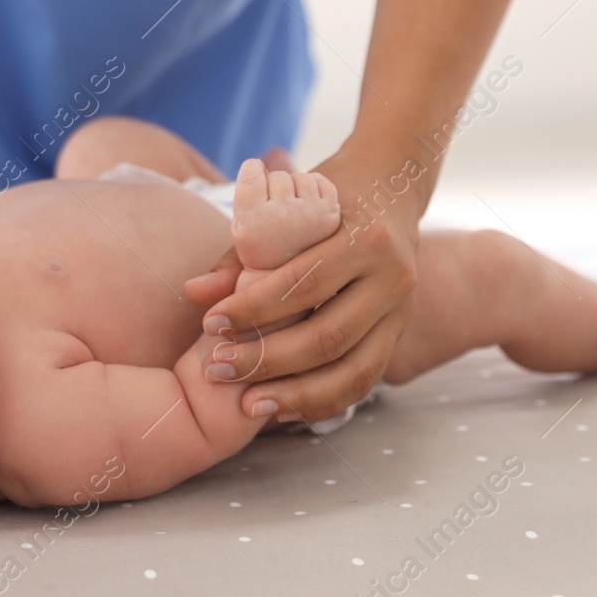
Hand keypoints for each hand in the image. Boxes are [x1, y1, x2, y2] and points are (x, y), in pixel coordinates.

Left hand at [182, 148, 419, 422]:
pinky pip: (365, 379)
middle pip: (329, 335)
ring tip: (248, 404)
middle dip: (268, 359)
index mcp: (366, 238)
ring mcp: (401, 310)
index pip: (305, 283)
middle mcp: (392, 278)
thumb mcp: (288, 209)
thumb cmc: (327, 196)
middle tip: (217, 369)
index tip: (211, 324)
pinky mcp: (399, 332)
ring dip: (296, 394)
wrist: (393, 187)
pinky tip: (284, 408)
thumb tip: (195, 294)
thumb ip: (242, 254)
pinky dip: (324, 401)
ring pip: (353, 369)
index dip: (255, 310)